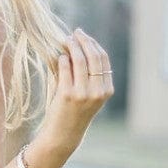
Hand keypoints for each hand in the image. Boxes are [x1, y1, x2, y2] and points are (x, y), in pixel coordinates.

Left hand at [37, 27, 112, 157]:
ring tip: (66, 40)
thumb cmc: (74, 112)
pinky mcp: (67, 94)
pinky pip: (65, 68)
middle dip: (84, 41)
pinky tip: (60, 56)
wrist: (63, 135)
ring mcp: (83, 93)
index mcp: (106, 90)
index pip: (103, 60)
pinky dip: (63, 59)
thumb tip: (81, 46)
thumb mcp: (89, 95)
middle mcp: (98, 91)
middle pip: (94, 57)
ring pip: (80, 60)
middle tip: (76, 32)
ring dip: (73, 46)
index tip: (84, 36)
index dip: (94, 44)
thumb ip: (90, 75)